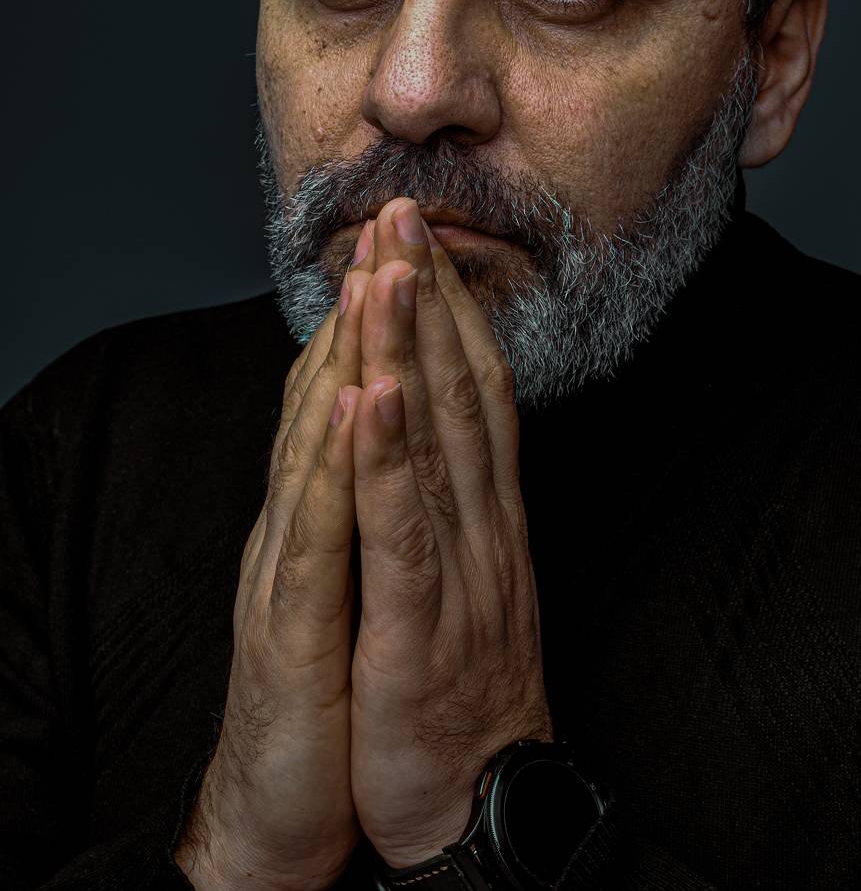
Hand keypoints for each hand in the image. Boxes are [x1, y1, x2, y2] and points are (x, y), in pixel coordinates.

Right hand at [173, 225, 378, 890]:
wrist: (288, 809)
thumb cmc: (335, 692)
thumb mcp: (359, 582)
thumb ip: (366, 506)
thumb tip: (390, 439)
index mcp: (326, 515)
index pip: (353, 395)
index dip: (381, 316)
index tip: (408, 241)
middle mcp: (303, 527)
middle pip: (338, 396)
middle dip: (372, 303)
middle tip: (394, 216)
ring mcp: (294, 572)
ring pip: (327, 442)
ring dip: (358, 353)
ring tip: (379, 271)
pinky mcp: (298, 627)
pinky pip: (329, 532)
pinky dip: (348, 460)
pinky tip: (362, 398)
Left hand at [346, 199, 552, 869]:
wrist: (479, 804)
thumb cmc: (463, 688)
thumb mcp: (472, 579)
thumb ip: (461, 502)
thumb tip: (446, 427)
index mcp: (492, 516)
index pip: (480, 390)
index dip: (453, 308)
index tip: (425, 238)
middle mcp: (485, 527)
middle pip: (462, 391)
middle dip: (431, 295)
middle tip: (406, 211)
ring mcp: (458, 571)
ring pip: (435, 440)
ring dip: (411, 346)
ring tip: (390, 265)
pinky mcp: (419, 624)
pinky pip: (402, 528)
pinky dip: (387, 454)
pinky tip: (374, 391)